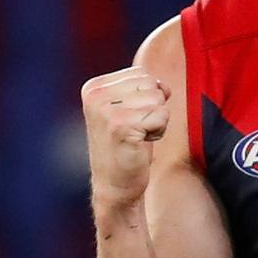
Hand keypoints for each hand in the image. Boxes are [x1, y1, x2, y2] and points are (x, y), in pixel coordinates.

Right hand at [82, 66, 170, 207]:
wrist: (115, 183)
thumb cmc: (127, 142)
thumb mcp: (128, 107)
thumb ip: (142, 88)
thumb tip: (164, 85)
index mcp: (94, 87)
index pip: (142, 74)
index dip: (147, 96)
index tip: (131, 117)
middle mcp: (96, 95)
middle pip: (152, 84)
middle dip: (154, 107)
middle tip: (136, 128)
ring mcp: (106, 111)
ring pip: (159, 99)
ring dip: (157, 120)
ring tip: (137, 135)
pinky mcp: (120, 126)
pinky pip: (161, 115)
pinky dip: (159, 130)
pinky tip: (140, 143)